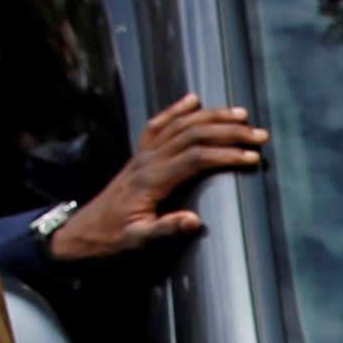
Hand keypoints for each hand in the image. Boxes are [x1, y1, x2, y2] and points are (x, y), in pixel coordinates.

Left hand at [43, 95, 263, 263]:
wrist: (83, 232)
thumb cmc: (112, 239)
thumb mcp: (138, 242)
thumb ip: (165, 230)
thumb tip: (195, 221)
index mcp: (152, 180)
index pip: (196, 158)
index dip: (227, 155)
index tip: (252, 158)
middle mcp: (148, 160)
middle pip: (194, 134)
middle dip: (229, 132)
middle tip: (259, 135)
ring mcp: (143, 154)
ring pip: (181, 125)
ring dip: (213, 117)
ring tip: (241, 115)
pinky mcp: (139, 155)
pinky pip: (159, 124)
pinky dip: (177, 109)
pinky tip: (193, 100)